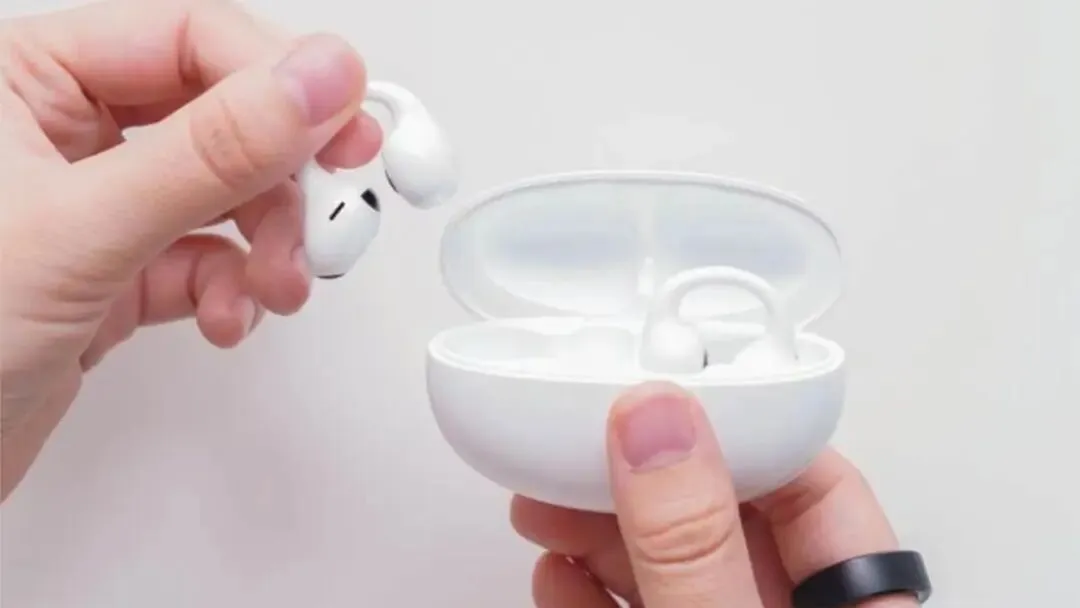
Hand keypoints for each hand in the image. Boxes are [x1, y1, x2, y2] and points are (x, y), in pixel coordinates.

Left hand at [0, 0, 382, 499]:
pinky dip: (234, 290)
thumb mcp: (81, 230)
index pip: (191, 40)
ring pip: (225, 195)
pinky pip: (207, 259)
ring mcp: (96, 205)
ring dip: (269, 243)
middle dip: (283, 177)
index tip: (346, 120)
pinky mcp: (117, 271)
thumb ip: (210, 153)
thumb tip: (315, 84)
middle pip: (223, 118)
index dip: (278, 80)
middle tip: (332, 205)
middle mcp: (64, 133)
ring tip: (278, 281)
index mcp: (27, 79)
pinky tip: (227, 315)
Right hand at [512, 383, 919, 606]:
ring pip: (674, 562)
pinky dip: (589, 586)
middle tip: (581, 434)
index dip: (744, 422)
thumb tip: (655, 426)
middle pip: (731, 515)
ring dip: (601, 524)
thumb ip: (694, 549)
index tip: (665, 388)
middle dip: (645, 471)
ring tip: (544, 495)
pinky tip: (556, 569)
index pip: (819, 486)